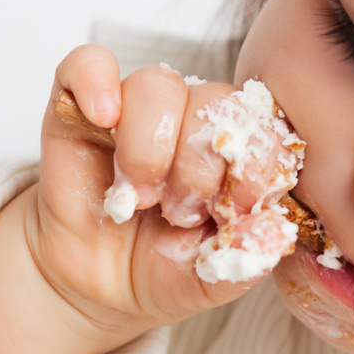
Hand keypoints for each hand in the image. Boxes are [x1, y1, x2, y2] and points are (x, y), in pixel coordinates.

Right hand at [0, 47, 291, 353]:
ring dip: (150, 147)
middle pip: (213, 100)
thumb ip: (248, 254)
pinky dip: (97, 82)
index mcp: (235, 151)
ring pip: (157, 85)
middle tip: (180, 214)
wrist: (96, 289)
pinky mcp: (80, 108)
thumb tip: (274, 228)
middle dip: (199, 166)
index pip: (263, 122)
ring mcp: (135, 110)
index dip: (256, 161)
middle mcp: (190, 120)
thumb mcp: (213, 279)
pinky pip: (88, 64)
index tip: (237, 207)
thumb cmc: (162, 271)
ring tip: (139, 197)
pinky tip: (103, 119)